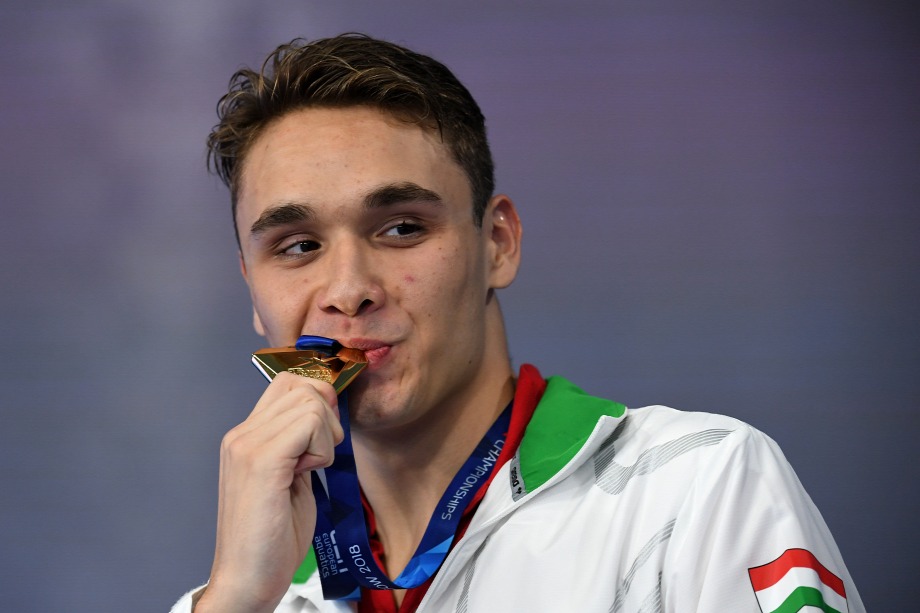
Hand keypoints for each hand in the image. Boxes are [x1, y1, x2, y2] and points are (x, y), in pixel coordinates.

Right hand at [195, 372, 343, 612]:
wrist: (248, 579)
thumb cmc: (272, 537)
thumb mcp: (291, 478)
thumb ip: (300, 444)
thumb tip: (326, 413)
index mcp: (246, 436)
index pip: (288, 382)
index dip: (318, 400)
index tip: (324, 438)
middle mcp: (241, 434)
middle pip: (302, 386)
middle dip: (327, 417)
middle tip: (320, 457)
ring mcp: (247, 445)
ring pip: (309, 402)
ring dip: (325, 436)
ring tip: (311, 469)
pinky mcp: (261, 462)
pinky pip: (308, 425)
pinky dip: (321, 448)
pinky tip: (309, 474)